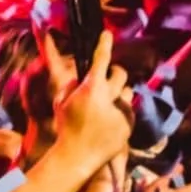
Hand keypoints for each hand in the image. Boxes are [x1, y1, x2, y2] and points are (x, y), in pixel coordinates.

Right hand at [51, 31, 132, 169]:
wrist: (78, 157)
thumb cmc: (65, 128)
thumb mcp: (61, 103)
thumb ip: (71, 85)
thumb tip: (82, 76)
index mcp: (92, 88)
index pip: (101, 59)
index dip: (104, 44)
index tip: (107, 34)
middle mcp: (111, 97)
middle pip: (120, 73)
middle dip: (114, 72)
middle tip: (105, 79)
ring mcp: (123, 112)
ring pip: (127, 92)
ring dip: (118, 94)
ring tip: (106, 106)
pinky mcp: (129, 125)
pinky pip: (128, 111)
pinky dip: (119, 112)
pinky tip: (108, 123)